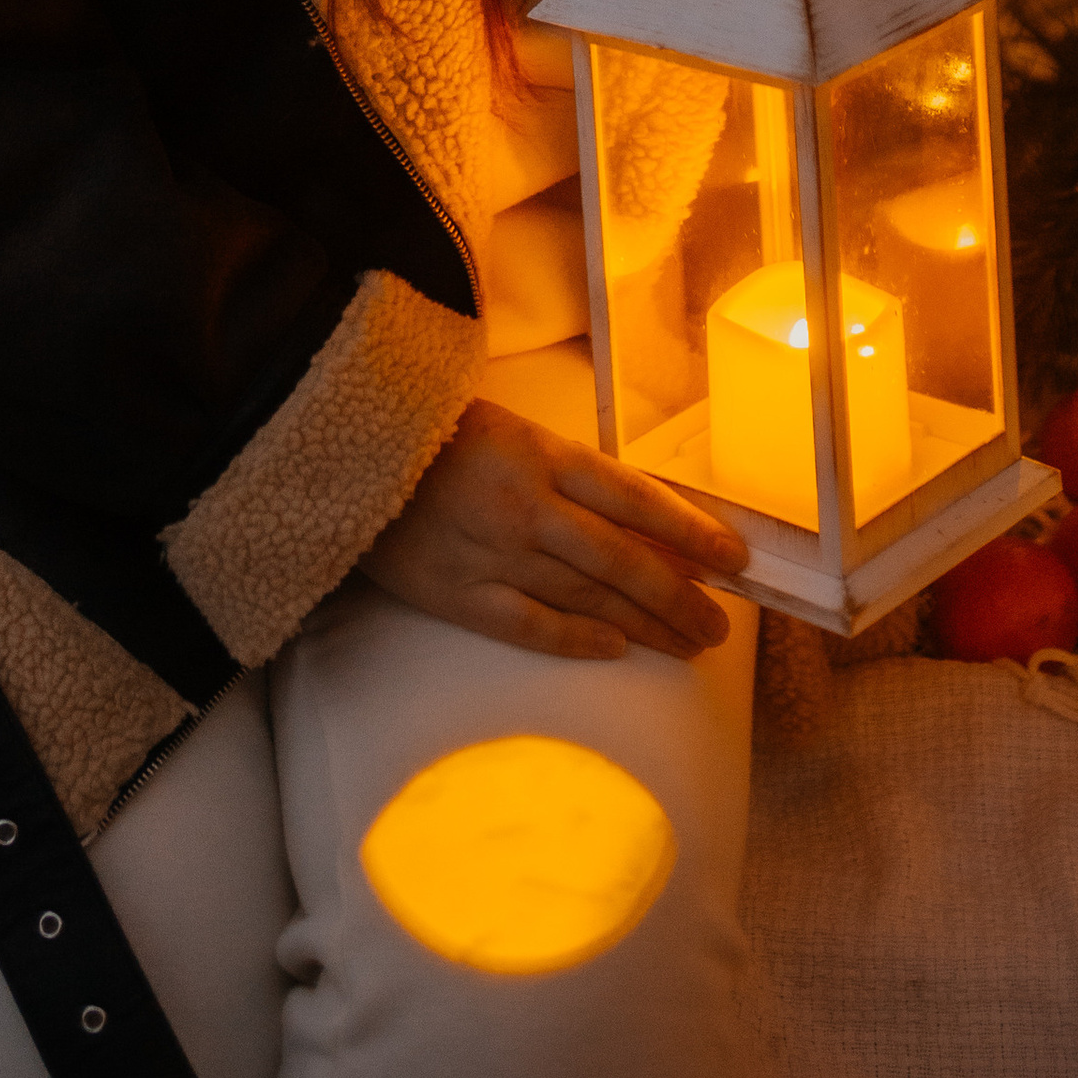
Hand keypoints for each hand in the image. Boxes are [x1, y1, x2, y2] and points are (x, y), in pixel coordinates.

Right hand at [359, 399, 746, 661]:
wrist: (342, 451)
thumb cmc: (432, 431)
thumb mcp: (507, 428)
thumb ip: (564, 469)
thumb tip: (636, 512)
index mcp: (542, 453)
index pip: (636, 498)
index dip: (690, 531)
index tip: (735, 559)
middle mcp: (528, 506)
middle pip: (623, 559)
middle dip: (681, 595)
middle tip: (724, 626)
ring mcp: (494, 553)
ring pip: (589, 597)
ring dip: (646, 623)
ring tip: (690, 645)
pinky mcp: (458, 593)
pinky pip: (529, 623)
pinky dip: (576, 638)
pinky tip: (616, 649)